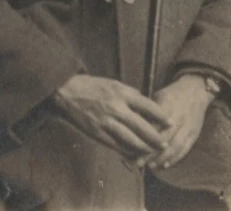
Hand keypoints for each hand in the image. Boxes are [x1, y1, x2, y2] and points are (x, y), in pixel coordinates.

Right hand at [55, 74, 170, 157]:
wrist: (68, 92)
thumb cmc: (92, 87)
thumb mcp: (114, 84)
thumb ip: (129, 94)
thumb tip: (145, 103)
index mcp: (122, 93)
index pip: (148, 106)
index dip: (161, 116)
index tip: (170, 123)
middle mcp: (117, 107)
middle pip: (142, 126)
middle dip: (156, 137)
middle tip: (165, 144)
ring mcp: (107, 121)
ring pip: (130, 139)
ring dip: (143, 147)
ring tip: (152, 152)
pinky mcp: (97, 132)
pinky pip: (116, 145)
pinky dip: (126, 151)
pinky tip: (133, 154)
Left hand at [139, 75, 213, 170]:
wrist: (195, 91)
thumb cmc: (171, 94)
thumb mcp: (157, 97)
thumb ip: (147, 112)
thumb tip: (131, 127)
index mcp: (167, 105)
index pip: (154, 125)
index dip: (143, 138)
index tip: (131, 149)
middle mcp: (179, 117)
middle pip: (164, 138)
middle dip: (151, 153)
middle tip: (137, 163)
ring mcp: (188, 127)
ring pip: (175, 146)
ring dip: (162, 158)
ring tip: (149, 166)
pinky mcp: (194, 134)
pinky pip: (185, 148)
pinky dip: (175, 158)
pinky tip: (165, 165)